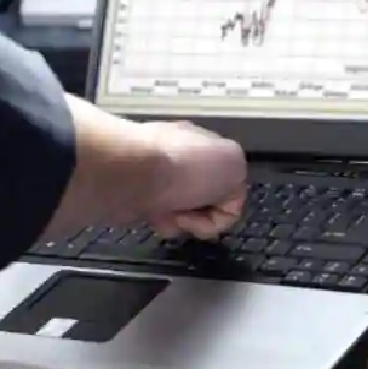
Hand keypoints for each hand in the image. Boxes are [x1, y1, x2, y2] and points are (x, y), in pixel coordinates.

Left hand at [142, 121, 247, 239]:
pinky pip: (161, 219)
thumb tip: (222, 201)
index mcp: (205, 145)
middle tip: (194, 212)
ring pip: (186, 214)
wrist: (129, 174)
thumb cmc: (183, 167)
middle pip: (208, 201)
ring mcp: (158, 179)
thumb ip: (238, 182)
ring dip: (183, 222)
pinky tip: (155, 217)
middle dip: (205, 214)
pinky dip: (163, 224)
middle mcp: (181, 159)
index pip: (230, 182)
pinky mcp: (138, 197)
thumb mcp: (234, 165)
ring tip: (171, 215)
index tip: (219, 202)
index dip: (229, 200)